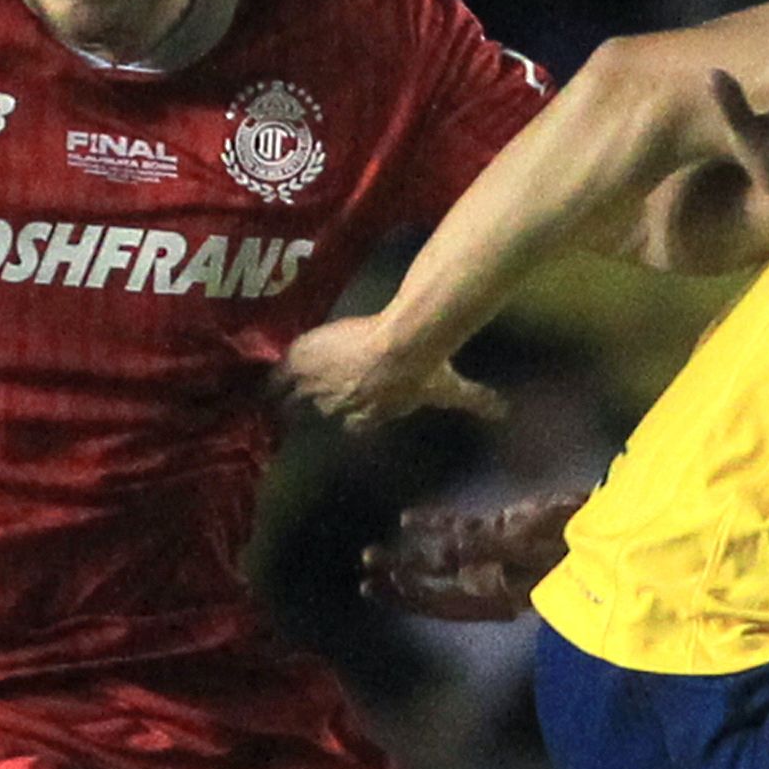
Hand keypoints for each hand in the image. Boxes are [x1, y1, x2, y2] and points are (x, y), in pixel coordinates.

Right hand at [275, 313, 504, 433]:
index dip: (356, 417)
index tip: (353, 414)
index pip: (358, 423)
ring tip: (272, 397)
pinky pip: (283, 376)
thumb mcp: (450, 389)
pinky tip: (263, 379)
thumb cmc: (425, 369)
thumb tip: (504, 411)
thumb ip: (476, 400)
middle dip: (315, 406)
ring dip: (288, 396)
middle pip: (322, 411)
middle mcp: (343, 405)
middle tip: (302, 405)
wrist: (401, 344)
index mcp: (373, 412)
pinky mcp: (307, 364)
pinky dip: (274, 378)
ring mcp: (322, 386)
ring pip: (297, 397)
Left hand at [360, 489, 584, 621]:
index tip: (376, 584)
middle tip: (363, 567)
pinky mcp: (503, 530)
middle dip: (396, 580)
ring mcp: (494, 556)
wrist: (607, 531)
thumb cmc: (570, 545)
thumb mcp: (526, 547)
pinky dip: (434, 525)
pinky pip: (460, 529)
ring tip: (371, 553)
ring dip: (406, 556)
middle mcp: (487, 583)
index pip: (440, 602)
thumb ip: (483, 549)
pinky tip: (407, 519)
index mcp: (492, 596)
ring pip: (439, 560)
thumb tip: (440, 556)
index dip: (408, 594)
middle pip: (432, 586)